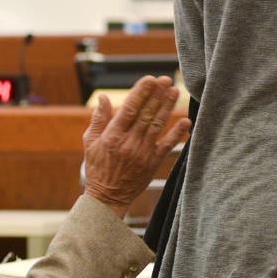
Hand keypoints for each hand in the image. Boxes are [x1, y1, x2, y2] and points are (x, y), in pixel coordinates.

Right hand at [82, 75, 190, 217]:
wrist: (107, 198)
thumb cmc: (98, 167)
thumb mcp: (91, 142)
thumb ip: (98, 119)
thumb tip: (102, 97)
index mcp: (112, 136)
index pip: (129, 109)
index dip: (141, 93)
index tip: (150, 79)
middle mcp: (128, 143)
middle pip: (146, 114)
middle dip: (157, 95)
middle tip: (166, 79)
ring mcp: (142, 153)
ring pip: (157, 125)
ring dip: (167, 107)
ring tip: (175, 91)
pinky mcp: (152, 162)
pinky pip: (167, 145)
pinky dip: (177, 133)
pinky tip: (185, 121)